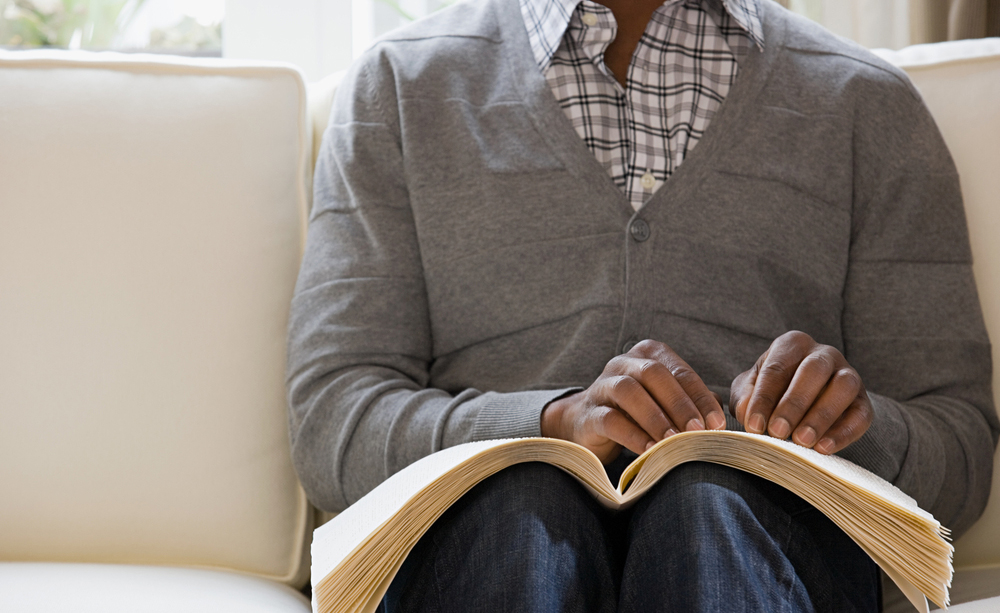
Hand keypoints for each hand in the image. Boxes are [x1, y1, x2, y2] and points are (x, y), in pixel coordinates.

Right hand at [541, 340, 725, 462]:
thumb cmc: (635, 412)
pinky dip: (633, 435)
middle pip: (654, 374)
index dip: (700, 396)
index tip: (717, 423)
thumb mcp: (664, 403)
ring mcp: (601, 386)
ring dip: (655, 417)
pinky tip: (649, 451)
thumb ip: (691, 404)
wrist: (587, 425)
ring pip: (629, 391)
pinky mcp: (588, 413)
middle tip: (698, 430)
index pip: (679, 371)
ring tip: (673, 441)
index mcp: (647, 355)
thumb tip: (718, 419)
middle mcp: (623, 363)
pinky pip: (610, 419)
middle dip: (680, 403)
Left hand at [730, 331, 872, 454]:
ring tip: (802, 441)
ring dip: (822, 415)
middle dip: (794, 403)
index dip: (764, 398)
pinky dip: (844, 433)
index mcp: (792, 344)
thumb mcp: (750, 389)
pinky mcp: (863, 401)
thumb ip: (744, 397)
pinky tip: (823, 448)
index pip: (777, 367)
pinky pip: (861, 414)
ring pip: (844, 386)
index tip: (754, 425)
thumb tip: (747, 412)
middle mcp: (823, 354)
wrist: (801, 403)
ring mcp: (848, 374)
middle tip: (778, 432)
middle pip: (813, 371)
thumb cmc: (770, 391)